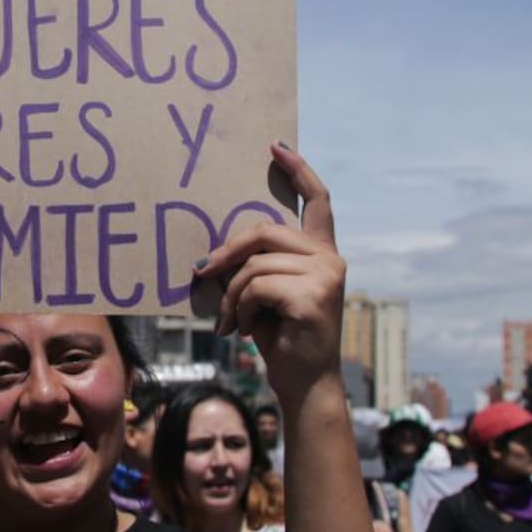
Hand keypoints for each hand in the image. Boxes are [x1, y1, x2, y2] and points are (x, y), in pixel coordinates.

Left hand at [195, 142, 344, 399]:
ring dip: (232, 295)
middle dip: (228, 252)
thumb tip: (216, 252)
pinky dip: (242, 309)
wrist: (304, 384)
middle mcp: (330, 259)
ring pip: (255, 265)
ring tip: (232, 322)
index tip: (276, 147)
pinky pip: (256, 286)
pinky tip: (245, 331)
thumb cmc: (283, 340)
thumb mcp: (268, 294)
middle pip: (266, 231)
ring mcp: (326, 276)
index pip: (317, 200)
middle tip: (201, 273)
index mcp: (322, 253)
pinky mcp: (313, 296)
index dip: (298, 171)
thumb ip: (258, 264)